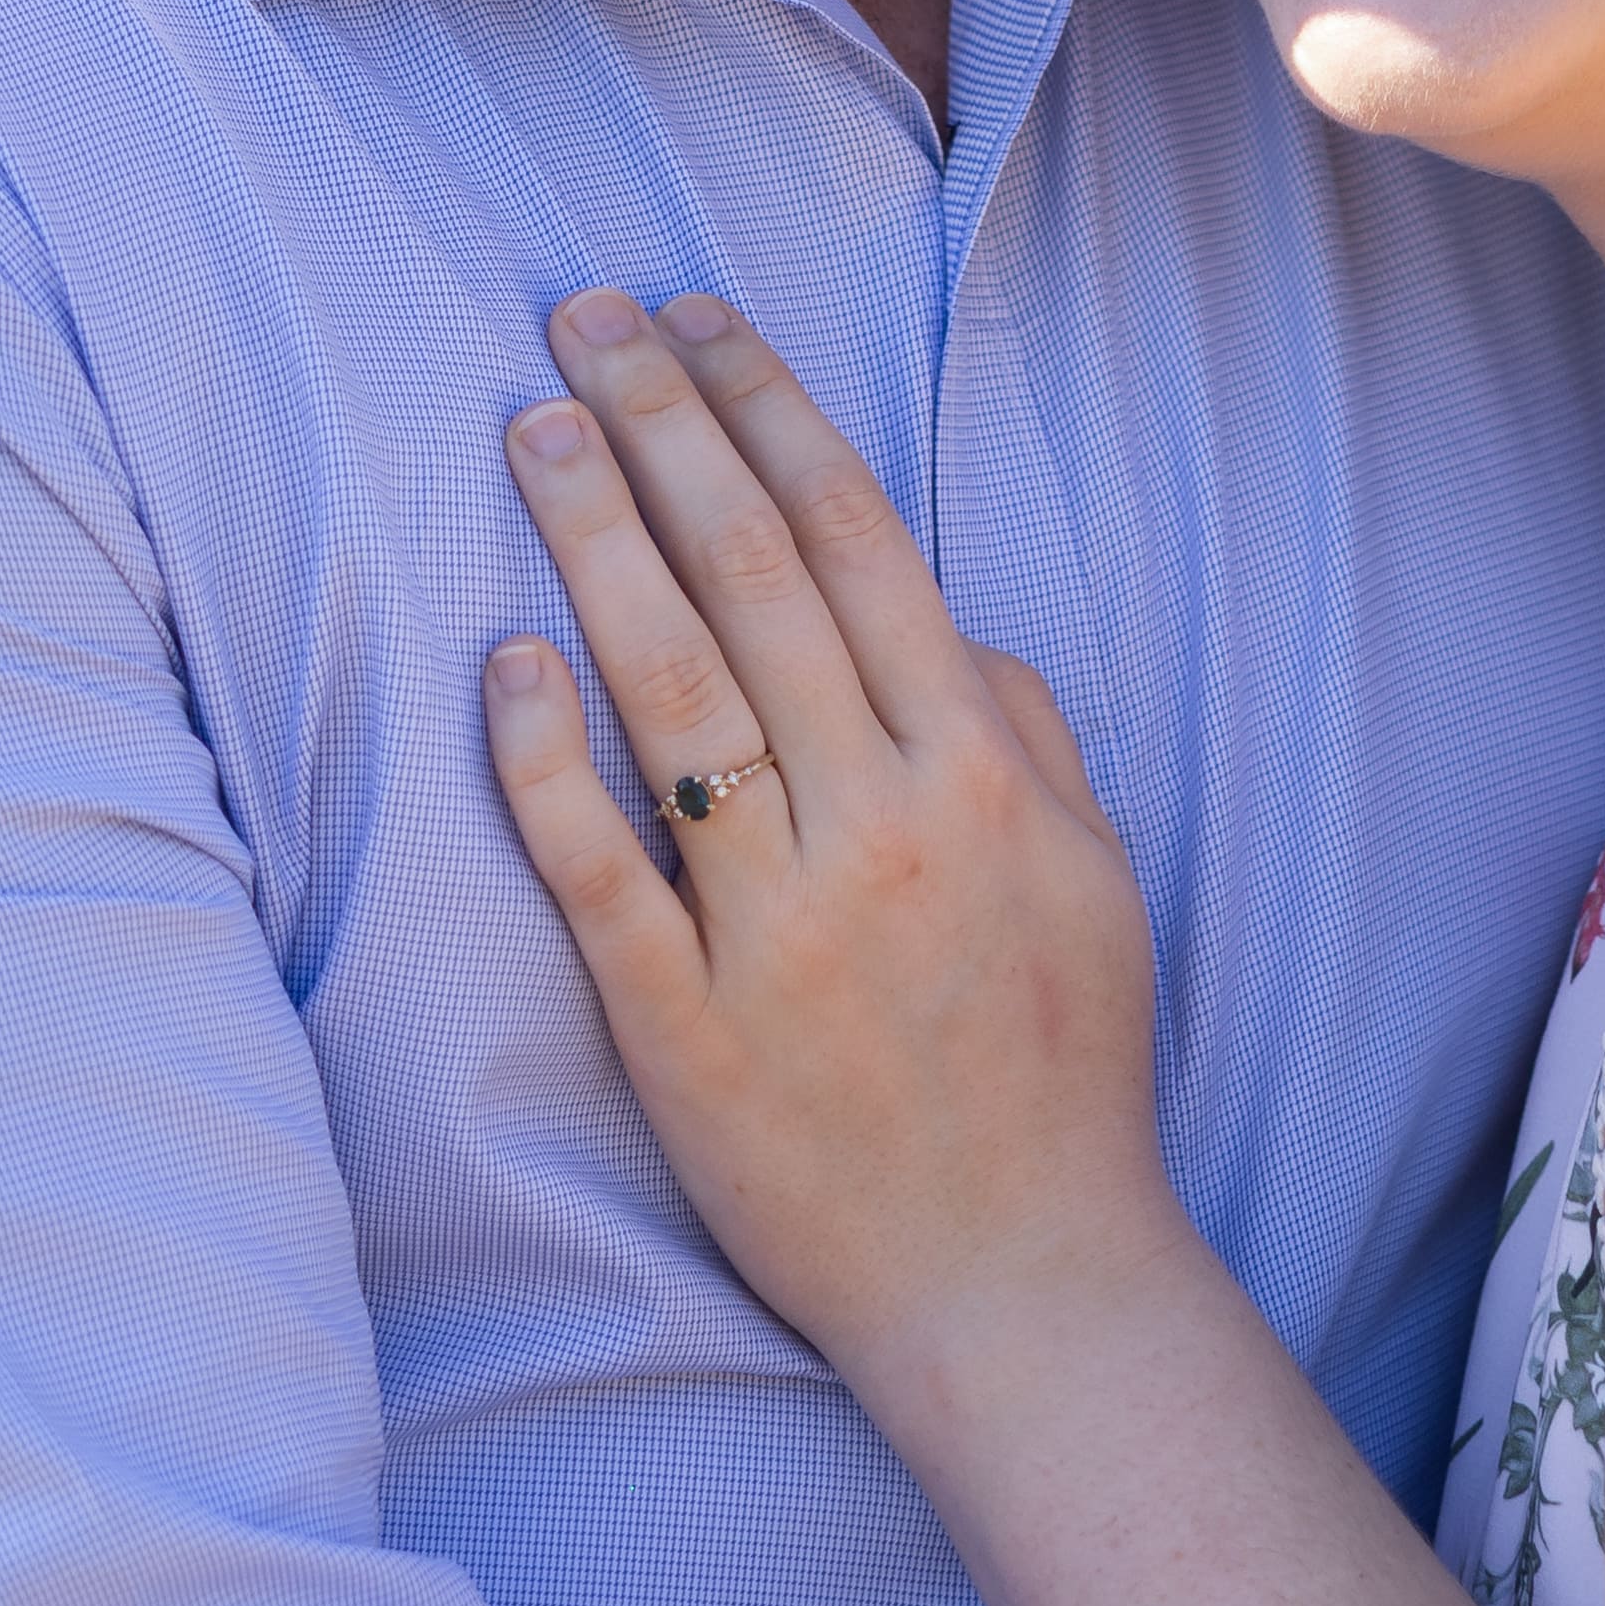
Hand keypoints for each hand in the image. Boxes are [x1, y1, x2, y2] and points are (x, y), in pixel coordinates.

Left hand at [485, 290, 1179, 1377]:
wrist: (1022, 1287)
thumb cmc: (1059, 1076)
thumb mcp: (1095, 881)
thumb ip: (1024, 733)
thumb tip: (943, 619)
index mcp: (979, 776)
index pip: (855, 545)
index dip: (769, 414)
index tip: (696, 322)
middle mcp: (880, 826)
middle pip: (752, 582)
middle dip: (662, 429)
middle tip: (581, 319)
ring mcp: (779, 927)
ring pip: (672, 694)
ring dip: (596, 544)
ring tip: (531, 428)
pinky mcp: (688, 1029)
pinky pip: (602, 872)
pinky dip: (550, 761)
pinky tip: (509, 660)